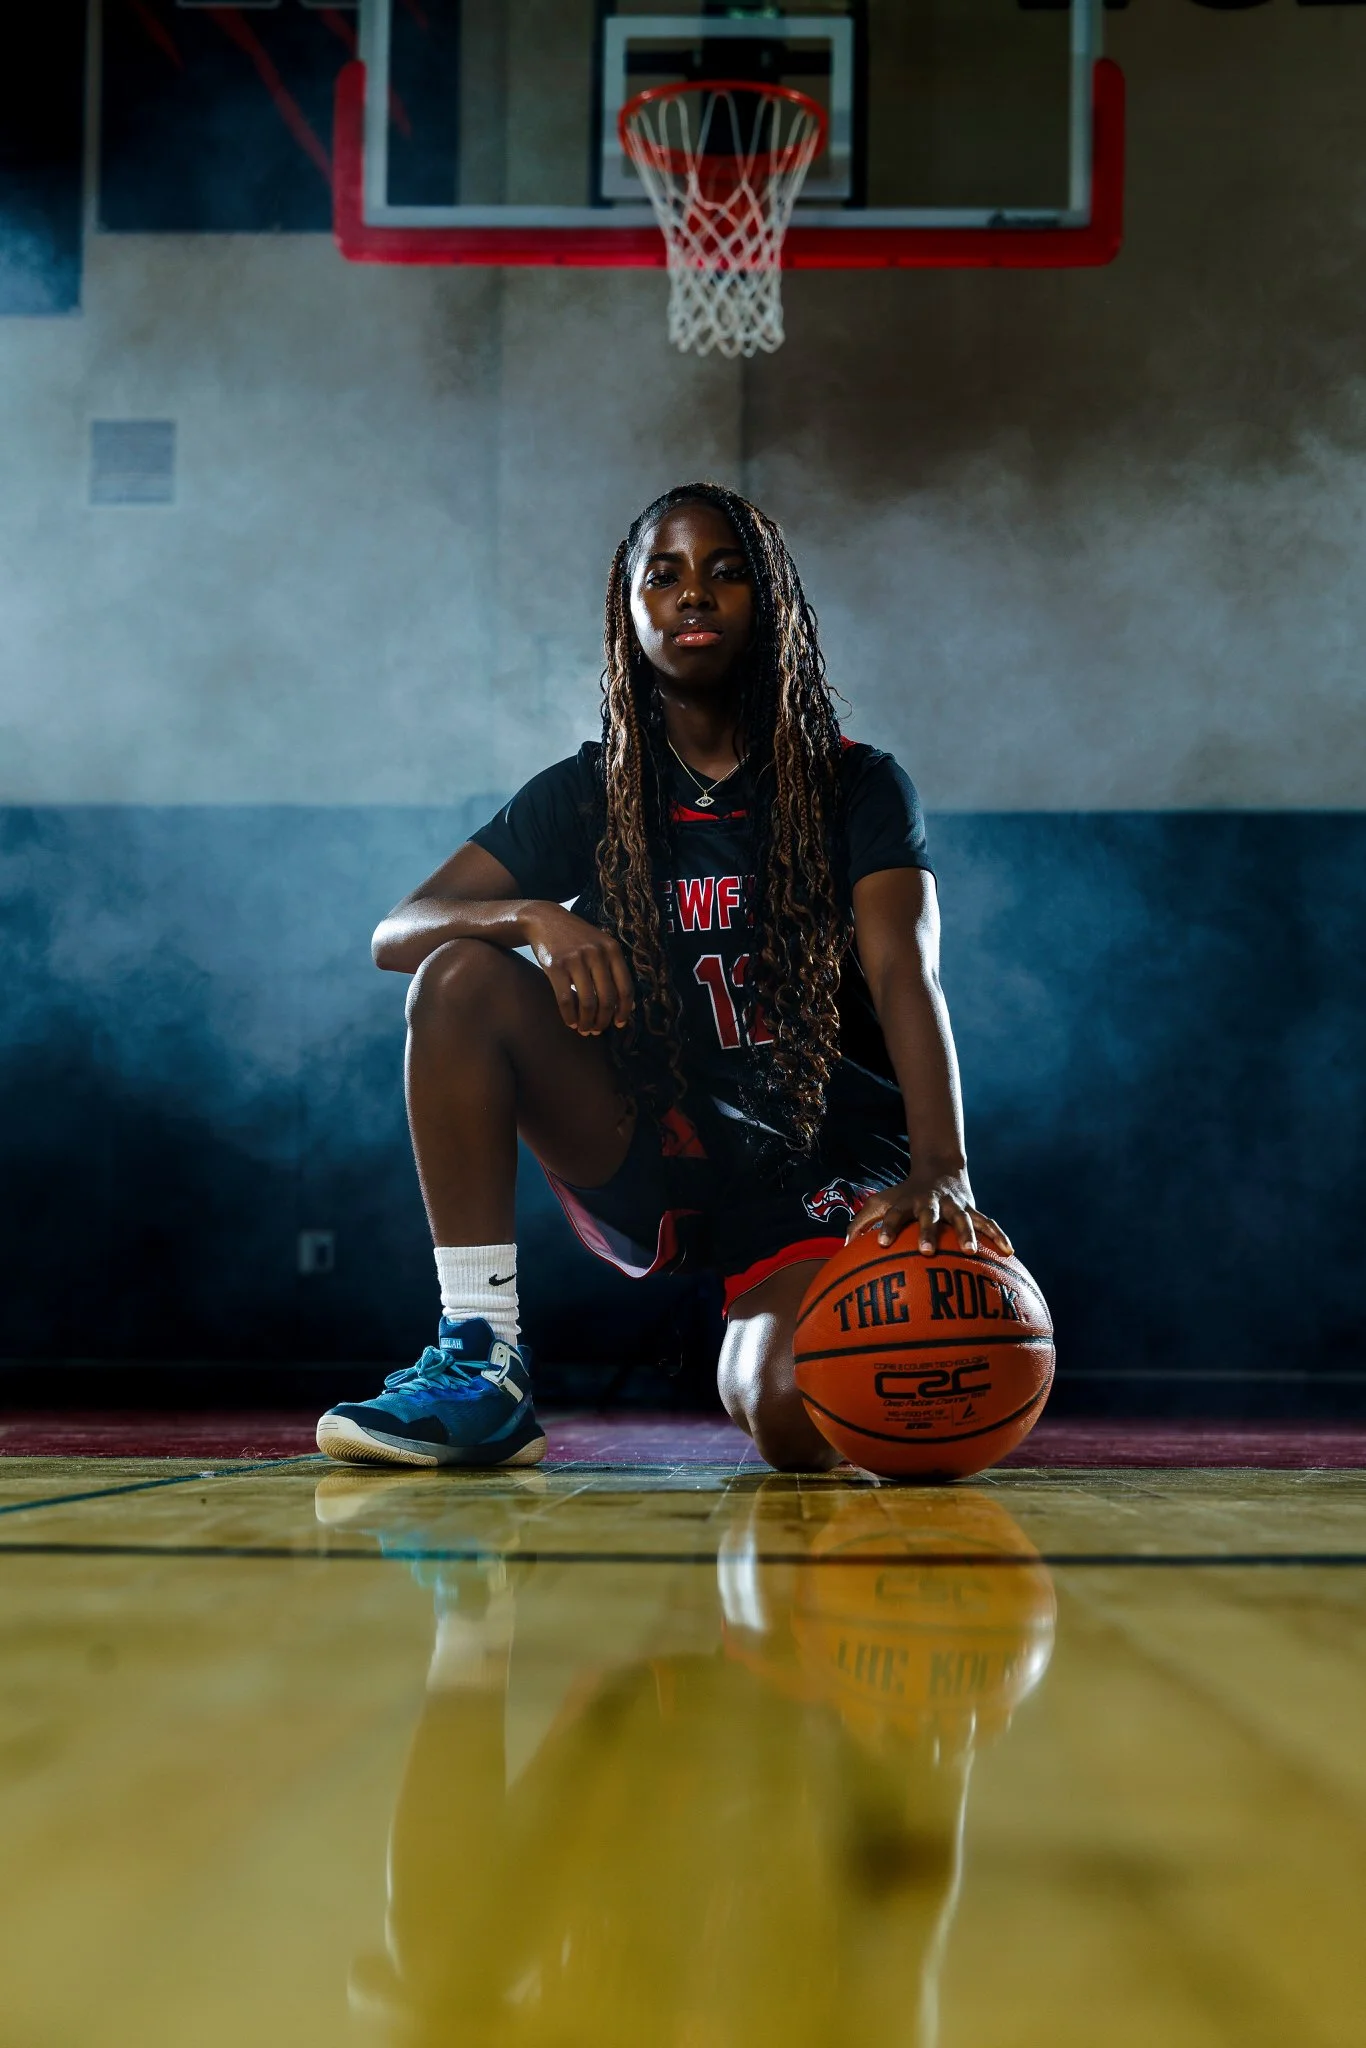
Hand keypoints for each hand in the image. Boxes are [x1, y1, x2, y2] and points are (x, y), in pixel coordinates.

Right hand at [522, 904, 634, 1036]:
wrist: (544, 919)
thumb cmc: (575, 938)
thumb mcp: (599, 944)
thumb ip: (612, 969)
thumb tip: (623, 1006)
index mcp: (612, 949)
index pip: (626, 988)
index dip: (624, 1011)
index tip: (620, 1024)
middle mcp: (597, 953)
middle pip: (607, 998)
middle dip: (604, 1020)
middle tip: (598, 1030)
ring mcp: (576, 959)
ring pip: (587, 1002)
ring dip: (587, 1022)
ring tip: (585, 1029)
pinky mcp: (556, 966)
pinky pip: (565, 1000)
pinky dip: (569, 1016)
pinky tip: (571, 1022)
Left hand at [847, 1172, 1013, 1257]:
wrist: (939, 1169)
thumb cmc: (905, 1195)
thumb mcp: (882, 1201)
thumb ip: (863, 1221)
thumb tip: (843, 1245)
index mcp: (908, 1202)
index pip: (893, 1214)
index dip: (887, 1227)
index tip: (881, 1243)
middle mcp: (931, 1203)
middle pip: (929, 1216)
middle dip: (928, 1232)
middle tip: (926, 1250)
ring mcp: (954, 1205)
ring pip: (962, 1219)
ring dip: (967, 1234)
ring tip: (971, 1252)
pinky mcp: (972, 1209)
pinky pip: (988, 1223)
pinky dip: (999, 1236)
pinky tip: (1010, 1253)